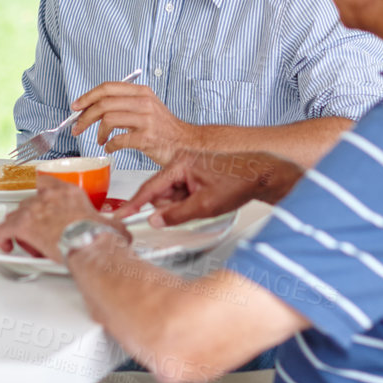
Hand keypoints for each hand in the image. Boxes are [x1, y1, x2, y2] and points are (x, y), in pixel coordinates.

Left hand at [0, 177, 130, 262]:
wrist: (88, 245)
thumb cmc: (97, 236)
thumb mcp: (111, 225)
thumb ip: (113, 224)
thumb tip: (121, 229)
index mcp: (69, 192)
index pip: (47, 183)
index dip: (42, 194)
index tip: (42, 203)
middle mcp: (48, 197)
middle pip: (30, 202)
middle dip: (32, 216)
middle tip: (38, 231)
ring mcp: (33, 210)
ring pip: (16, 215)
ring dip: (18, 228)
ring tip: (25, 241)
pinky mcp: (22, 225)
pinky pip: (4, 229)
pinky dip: (3, 237)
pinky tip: (6, 245)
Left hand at [70, 81, 196, 163]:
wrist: (186, 144)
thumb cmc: (164, 129)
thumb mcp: (147, 107)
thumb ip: (125, 103)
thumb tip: (95, 107)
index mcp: (142, 92)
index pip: (108, 88)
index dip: (87, 96)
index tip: (76, 107)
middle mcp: (144, 102)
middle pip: (104, 103)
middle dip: (85, 117)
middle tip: (77, 127)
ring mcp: (146, 120)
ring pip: (108, 119)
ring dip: (98, 132)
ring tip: (100, 139)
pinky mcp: (147, 138)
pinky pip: (119, 140)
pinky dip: (110, 145)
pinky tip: (111, 148)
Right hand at [113, 149, 300, 227]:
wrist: (263, 174)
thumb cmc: (239, 182)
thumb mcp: (206, 205)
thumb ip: (176, 214)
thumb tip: (155, 220)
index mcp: (180, 163)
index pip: (150, 186)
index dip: (134, 204)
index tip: (120, 214)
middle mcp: (182, 161)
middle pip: (161, 193)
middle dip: (173, 206)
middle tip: (195, 208)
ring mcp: (190, 167)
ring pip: (173, 194)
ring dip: (184, 204)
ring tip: (206, 202)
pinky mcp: (197, 173)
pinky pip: (184, 192)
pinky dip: (191, 201)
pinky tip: (207, 200)